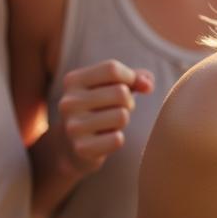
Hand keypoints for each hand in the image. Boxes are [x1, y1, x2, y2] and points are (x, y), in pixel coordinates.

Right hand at [54, 60, 154, 174]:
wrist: (73, 145)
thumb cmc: (100, 107)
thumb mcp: (112, 85)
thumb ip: (135, 78)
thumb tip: (147, 85)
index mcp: (73, 81)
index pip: (111, 69)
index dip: (130, 77)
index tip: (130, 86)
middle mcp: (68, 102)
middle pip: (121, 93)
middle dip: (128, 102)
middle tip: (116, 109)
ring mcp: (73, 127)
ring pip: (122, 116)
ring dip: (123, 121)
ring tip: (109, 124)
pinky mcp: (82, 148)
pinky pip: (117, 139)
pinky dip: (118, 139)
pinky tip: (104, 139)